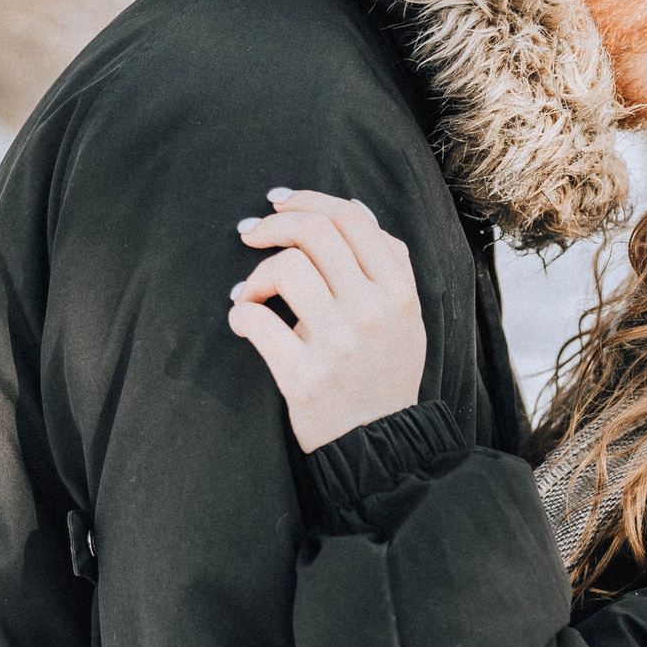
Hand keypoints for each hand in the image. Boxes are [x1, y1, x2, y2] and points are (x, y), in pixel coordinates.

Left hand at [226, 189, 425, 452]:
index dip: (307, 199)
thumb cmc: (385, 372)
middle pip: (314, 232)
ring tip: (249, 293)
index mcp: (399, 290)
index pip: (350, 217)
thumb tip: (353, 208)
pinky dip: (240, 314)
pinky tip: (243, 322)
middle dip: (272, 225)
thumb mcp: (406, 314)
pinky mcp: (305, 378)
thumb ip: (388, 263)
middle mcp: (373, 311)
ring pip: (286, 269)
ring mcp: (340, 345)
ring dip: (254, 275)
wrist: (381, 447)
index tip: (277, 203)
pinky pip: (257, 322)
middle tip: (250, 235)